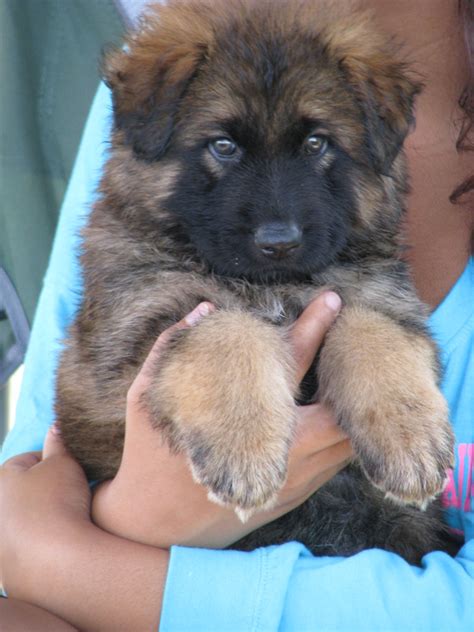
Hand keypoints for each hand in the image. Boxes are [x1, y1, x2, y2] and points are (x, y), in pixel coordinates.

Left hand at [0, 426, 167, 630]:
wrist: (57, 560)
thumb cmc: (59, 503)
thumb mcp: (65, 463)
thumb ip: (59, 443)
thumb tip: (55, 427)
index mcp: (1, 479)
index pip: (28, 460)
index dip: (54, 461)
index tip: (73, 470)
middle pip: (24, 491)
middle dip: (45, 490)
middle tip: (71, 493)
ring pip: (24, 520)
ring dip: (42, 517)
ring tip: (68, 519)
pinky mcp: (8, 569)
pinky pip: (28, 549)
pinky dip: (42, 544)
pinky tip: (61, 543)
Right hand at [92, 292, 352, 547]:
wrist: (153, 530)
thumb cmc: (148, 459)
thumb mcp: (145, 401)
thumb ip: (172, 351)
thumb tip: (203, 311)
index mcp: (249, 424)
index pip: (292, 364)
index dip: (314, 328)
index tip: (332, 301)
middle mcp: (282, 457)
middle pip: (341, 413)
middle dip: (352, 380)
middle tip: (355, 350)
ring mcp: (293, 483)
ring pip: (345, 445)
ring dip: (350, 411)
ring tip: (349, 379)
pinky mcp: (293, 500)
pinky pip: (333, 465)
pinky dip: (339, 437)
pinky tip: (330, 416)